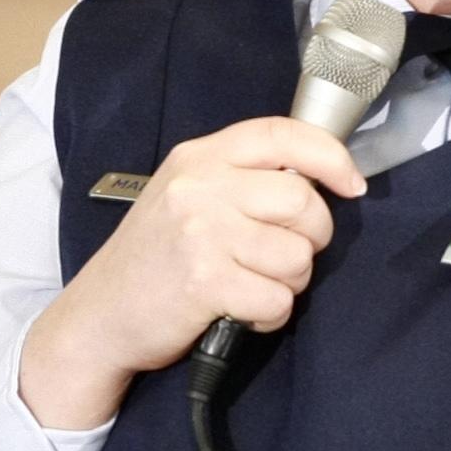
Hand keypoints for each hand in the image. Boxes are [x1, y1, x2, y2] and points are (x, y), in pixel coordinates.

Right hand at [16, 116, 365, 428]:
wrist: (99, 315)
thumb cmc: (153, 259)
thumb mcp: (185, 196)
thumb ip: (240, 179)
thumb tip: (316, 180)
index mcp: (198, 157)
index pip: (282, 134)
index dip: (331, 157)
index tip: (352, 185)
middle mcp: (198, 186)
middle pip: (301, 199)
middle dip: (311, 238)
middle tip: (285, 257)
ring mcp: (200, 232)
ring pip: (296, 255)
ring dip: (289, 283)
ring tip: (255, 286)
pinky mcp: (204, 281)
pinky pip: (276, 298)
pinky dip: (269, 315)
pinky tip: (242, 312)